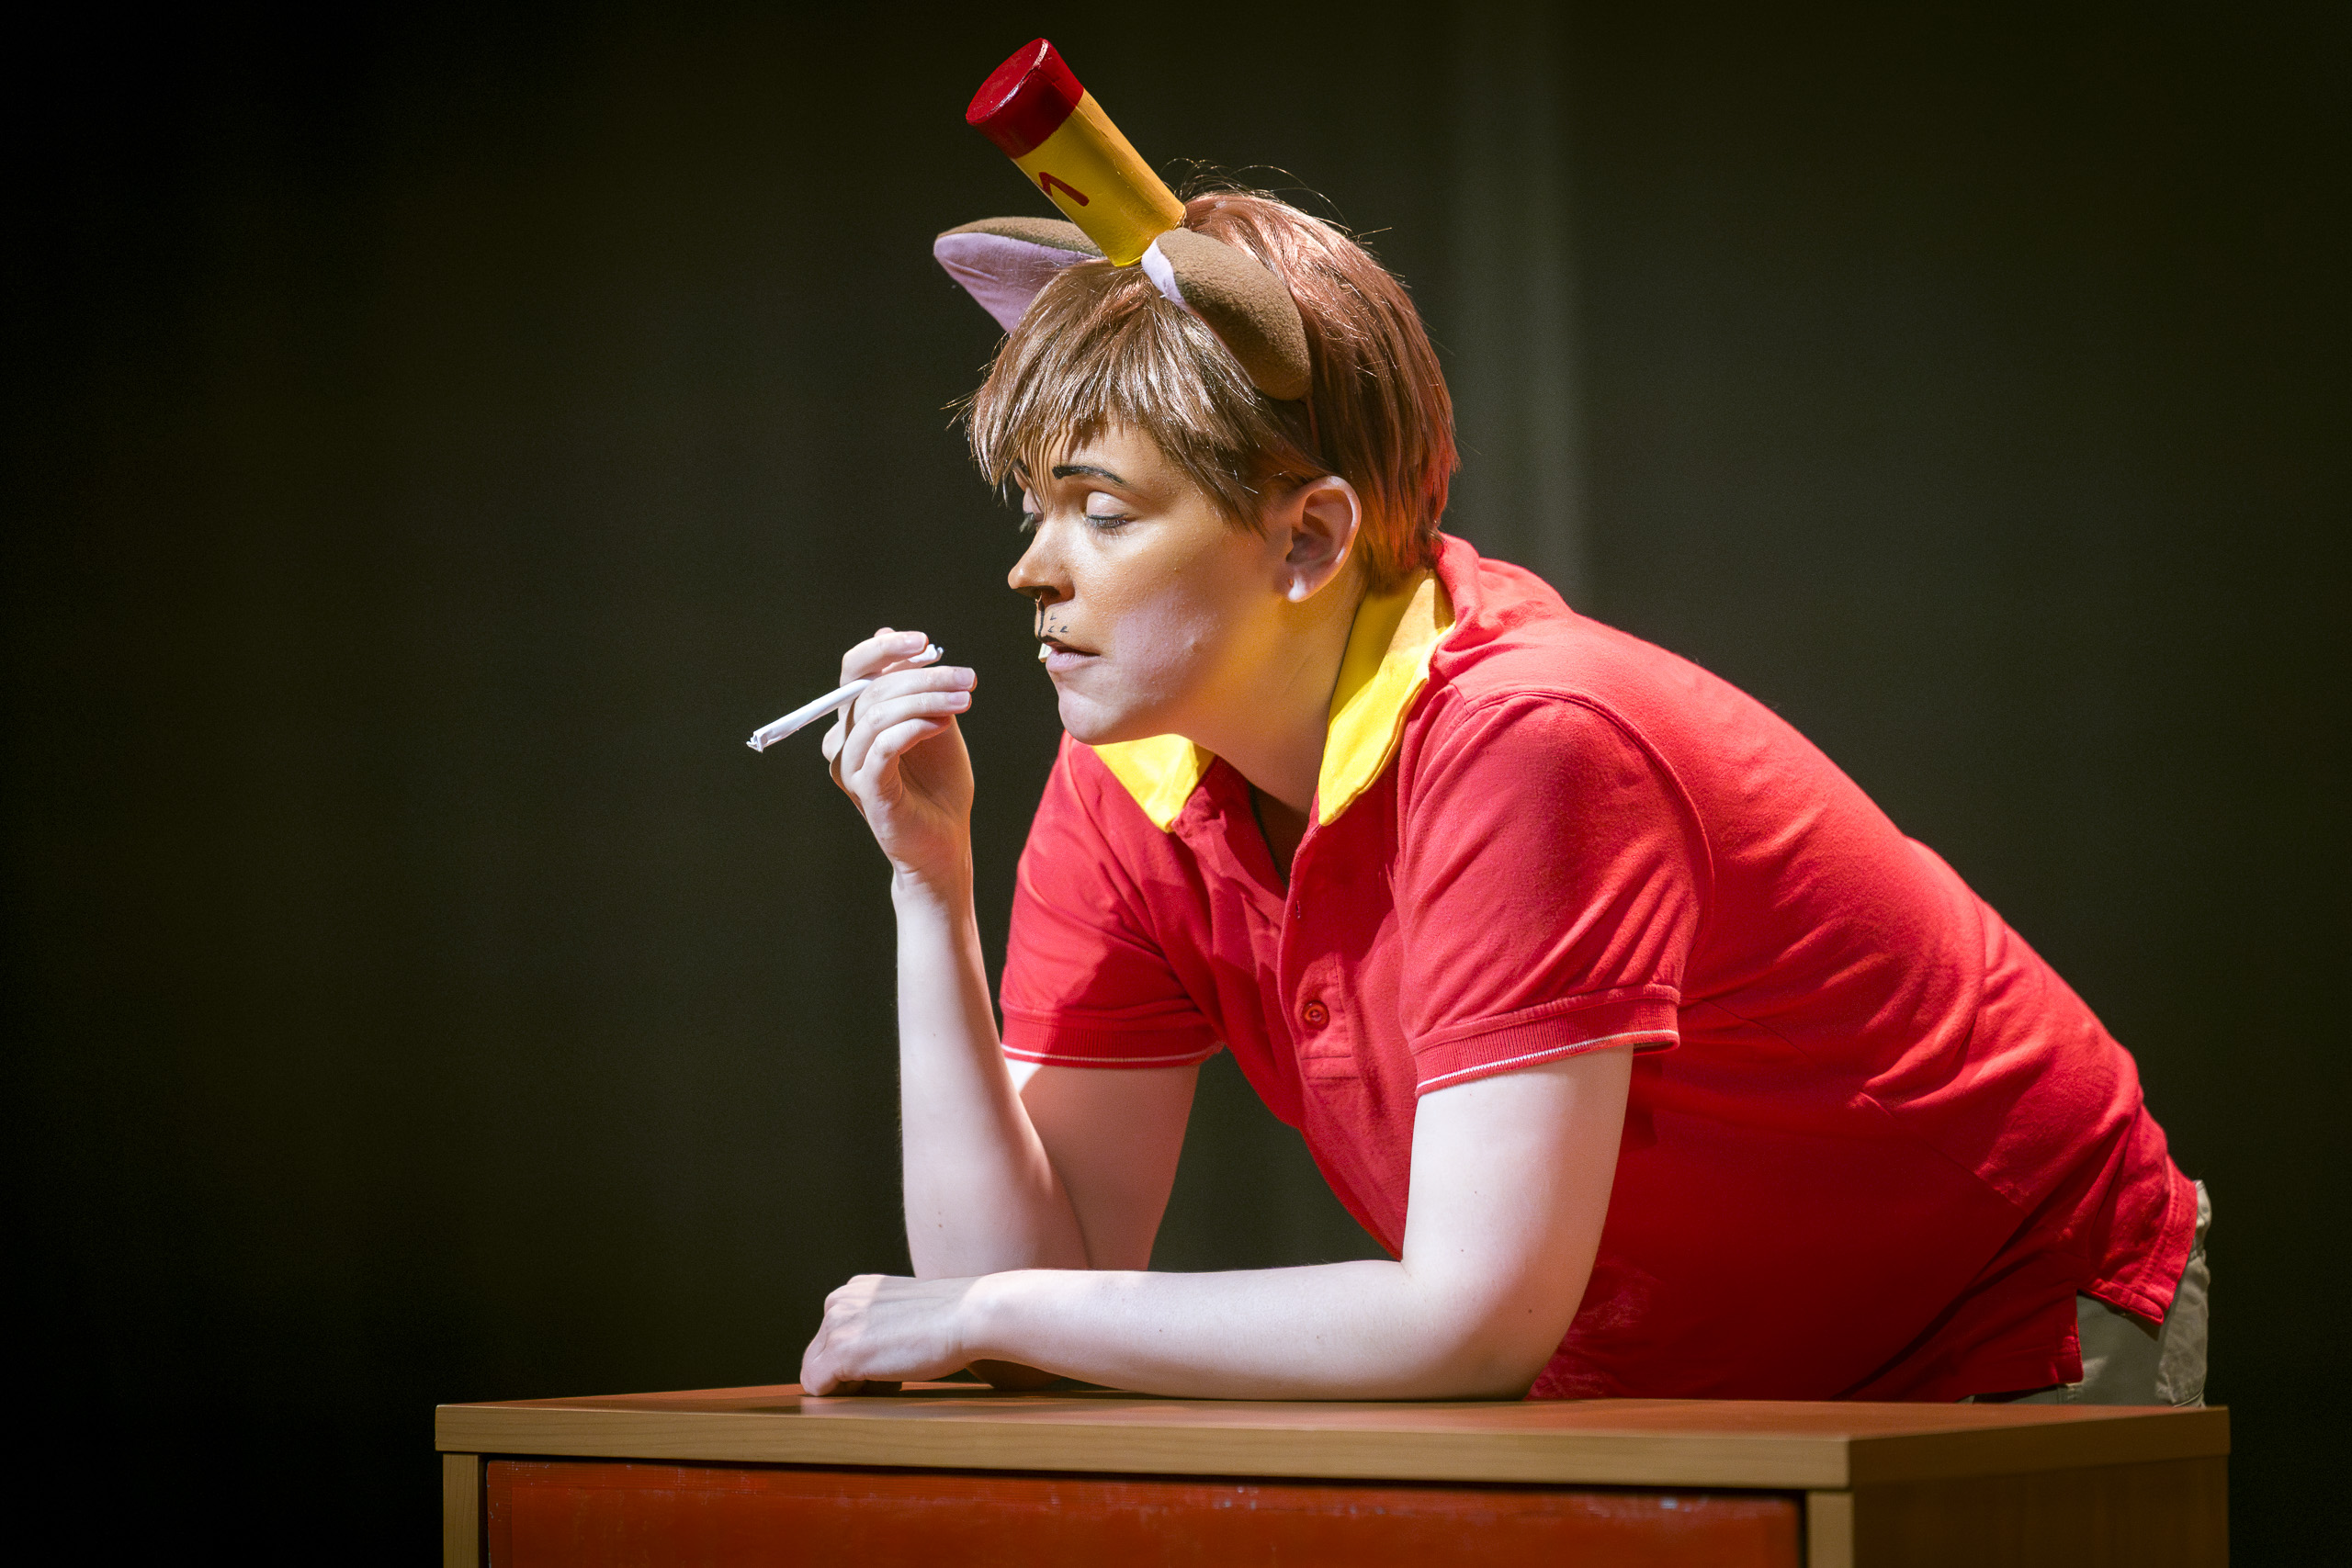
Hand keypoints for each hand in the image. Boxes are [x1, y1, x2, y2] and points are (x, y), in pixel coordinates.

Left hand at [799, 1273, 980, 1394]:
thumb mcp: (901, 1308)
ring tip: (886, 1376)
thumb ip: (876, 1320)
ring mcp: (837, 1325)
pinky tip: (877, 1385)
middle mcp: (838, 1301)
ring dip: (846, 1384)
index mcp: (854, 1290)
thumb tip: (865, 1351)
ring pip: (815, 1371)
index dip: (856, 1358)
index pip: (831, 1336)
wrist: (968, 1315)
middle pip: (818, 1354)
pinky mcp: (842, 1352)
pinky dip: (840, 1396)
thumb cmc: (948, 1319)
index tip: (888, 1358)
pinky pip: (816, 1386)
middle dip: (846, 1372)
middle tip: (888, 1373)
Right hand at [820, 628, 977, 888]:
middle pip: (871, 690)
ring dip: (925, 700)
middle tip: (967, 678)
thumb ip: (914, 685)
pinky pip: (882, 748)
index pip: (855, 671)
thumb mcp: (933, 720)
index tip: (926, 642)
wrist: (947, 840)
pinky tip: (942, 724)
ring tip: (964, 702)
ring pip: (877, 715)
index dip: (885, 650)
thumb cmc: (939, 781)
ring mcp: (851, 768)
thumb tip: (888, 632)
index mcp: (856, 719)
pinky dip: (912, 728)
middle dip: (924, 677)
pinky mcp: (867, 791)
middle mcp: (844, 740)